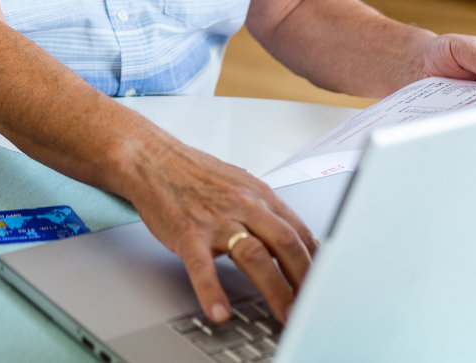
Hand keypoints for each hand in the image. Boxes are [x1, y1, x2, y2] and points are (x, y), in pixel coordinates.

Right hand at [125, 139, 315, 324]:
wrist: (151, 158)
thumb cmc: (193, 173)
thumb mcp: (239, 184)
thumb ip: (265, 210)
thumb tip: (292, 237)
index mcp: (258, 194)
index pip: (299, 231)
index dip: (316, 262)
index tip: (324, 283)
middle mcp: (243, 205)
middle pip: (286, 244)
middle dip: (305, 279)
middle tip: (313, 306)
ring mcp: (216, 219)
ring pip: (255, 256)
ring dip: (275, 290)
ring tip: (286, 315)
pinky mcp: (187, 233)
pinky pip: (202, 267)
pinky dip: (212, 291)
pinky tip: (220, 311)